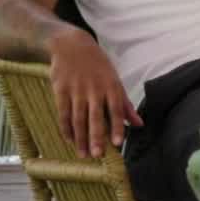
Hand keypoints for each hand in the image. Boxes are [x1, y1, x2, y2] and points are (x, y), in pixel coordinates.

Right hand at [48, 31, 141, 157]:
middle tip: (98, 155)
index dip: (117, 127)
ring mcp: (76, 90)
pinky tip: (70, 140)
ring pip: (78, 118)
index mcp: (111, 87)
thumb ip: (125, 105)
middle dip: (96, 137)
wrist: (71, 46)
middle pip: (95, 117)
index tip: (118, 143)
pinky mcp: (61, 90)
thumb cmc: (98, 66)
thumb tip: (139, 124)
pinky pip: (63, 113)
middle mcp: (94, 90)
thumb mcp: (115, 81)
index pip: (116, 110)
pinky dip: (66, 128)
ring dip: (80, 138)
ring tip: (83, 154)